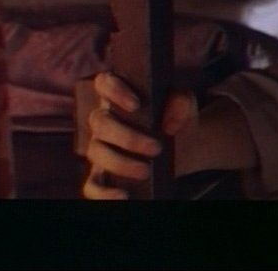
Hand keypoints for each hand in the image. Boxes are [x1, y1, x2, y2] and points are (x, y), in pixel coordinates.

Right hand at [83, 71, 197, 198]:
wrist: (185, 146)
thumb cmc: (177, 118)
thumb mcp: (185, 105)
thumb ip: (181, 101)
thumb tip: (169, 120)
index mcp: (119, 95)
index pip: (104, 82)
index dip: (114, 90)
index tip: (136, 105)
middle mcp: (104, 119)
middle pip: (99, 122)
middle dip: (128, 137)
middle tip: (157, 147)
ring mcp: (100, 147)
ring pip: (95, 152)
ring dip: (121, 163)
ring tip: (147, 171)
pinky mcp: (102, 174)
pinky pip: (91, 185)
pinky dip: (103, 193)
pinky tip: (123, 196)